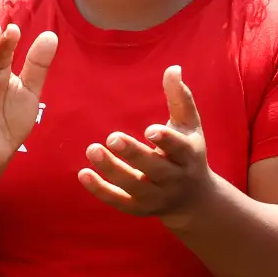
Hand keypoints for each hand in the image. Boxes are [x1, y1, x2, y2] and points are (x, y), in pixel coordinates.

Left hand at [78, 65, 219, 225]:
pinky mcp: (138, 208)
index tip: (149, 129)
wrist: (194, 200)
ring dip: (112, 170)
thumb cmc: (188, 153)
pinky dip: (100, 190)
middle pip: (154, 169)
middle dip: (133, 155)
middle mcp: (174, 179)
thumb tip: (173, 68)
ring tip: (92, 150)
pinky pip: (118, 201)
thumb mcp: (189, 126)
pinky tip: (83, 173)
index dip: (165, 140)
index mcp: (188, 156)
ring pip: (133, 186)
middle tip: (112, 137)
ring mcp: (156, 197)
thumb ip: (180, 98)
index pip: (178, 148)